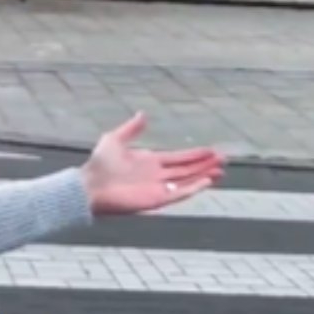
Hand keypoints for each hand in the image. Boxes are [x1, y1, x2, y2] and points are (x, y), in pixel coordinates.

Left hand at [80, 112, 224, 215]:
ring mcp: (158, 188)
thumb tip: (143, 113)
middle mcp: (157, 175)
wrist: (89, 185)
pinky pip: (179, 194)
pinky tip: (207, 181)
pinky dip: (193, 188)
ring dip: (203, 175)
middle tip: (224, 159)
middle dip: (205, 164)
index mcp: (150, 161)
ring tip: (220, 170)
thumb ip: (131, 129)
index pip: (179, 158)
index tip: (212, 150)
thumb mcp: (115, 139)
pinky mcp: (156, 200)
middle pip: (187, 170)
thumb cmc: (99, 164)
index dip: (196, 155)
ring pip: (187, 181)